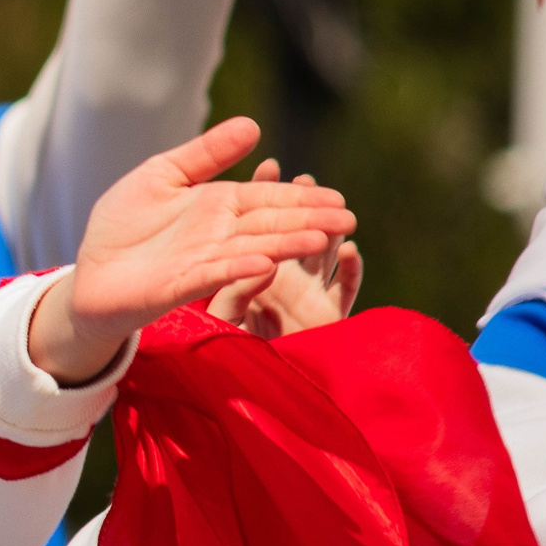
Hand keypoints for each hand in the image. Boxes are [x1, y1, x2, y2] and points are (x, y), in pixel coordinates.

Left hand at [28, 117, 353, 382]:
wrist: (91, 273)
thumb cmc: (125, 226)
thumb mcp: (163, 175)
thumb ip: (205, 153)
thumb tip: (253, 125)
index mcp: (219, 207)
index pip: (268, 199)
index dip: (301, 198)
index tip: (338, 197)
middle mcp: (219, 236)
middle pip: (270, 226)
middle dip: (308, 222)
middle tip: (347, 219)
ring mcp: (202, 262)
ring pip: (252, 251)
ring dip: (285, 245)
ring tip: (320, 237)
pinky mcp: (180, 286)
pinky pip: (213, 276)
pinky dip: (238, 270)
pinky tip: (263, 264)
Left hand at [204, 159, 362, 334]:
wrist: (222, 380)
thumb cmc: (196, 336)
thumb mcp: (215, 312)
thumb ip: (231, 289)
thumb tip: (262, 262)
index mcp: (248, 266)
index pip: (258, 221)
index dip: (265, 194)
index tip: (269, 165)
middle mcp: (279, 279)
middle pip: (294, 233)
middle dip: (302, 206)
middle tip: (306, 181)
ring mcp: (304, 298)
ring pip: (320, 256)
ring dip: (327, 231)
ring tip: (333, 206)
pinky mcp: (324, 322)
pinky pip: (342, 293)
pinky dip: (348, 273)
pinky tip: (348, 252)